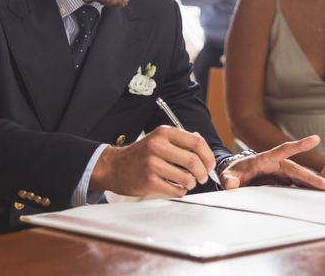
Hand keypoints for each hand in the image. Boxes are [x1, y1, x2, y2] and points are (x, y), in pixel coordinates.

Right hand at [90, 126, 215, 198]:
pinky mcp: (149, 180)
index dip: (208, 155)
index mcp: (163, 132)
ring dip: (191, 183)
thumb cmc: (140, 154)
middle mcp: (157, 146)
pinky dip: (180, 191)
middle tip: (202, 177)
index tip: (210, 164)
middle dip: (202, 172)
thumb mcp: (158, 139)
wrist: (114, 166)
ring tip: (188, 183)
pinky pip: (175, 190)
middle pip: (193, 161)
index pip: (196, 142)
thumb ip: (180, 141)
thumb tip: (204, 149)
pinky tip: (176, 188)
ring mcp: (152, 163)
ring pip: (186, 177)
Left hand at [220, 135, 324, 190]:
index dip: (299, 145)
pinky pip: (294, 185)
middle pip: (295, 169)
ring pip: (298, 178)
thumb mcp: (227, 175)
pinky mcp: (280, 182)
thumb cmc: (232, 173)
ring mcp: (279, 174)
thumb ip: (228, 179)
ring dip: (311, 184)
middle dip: (310, 177)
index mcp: (264, 159)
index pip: (283, 150)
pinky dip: (304, 190)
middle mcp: (275, 165)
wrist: (234, 175)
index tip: (316, 139)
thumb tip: (231, 184)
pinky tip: (315, 196)